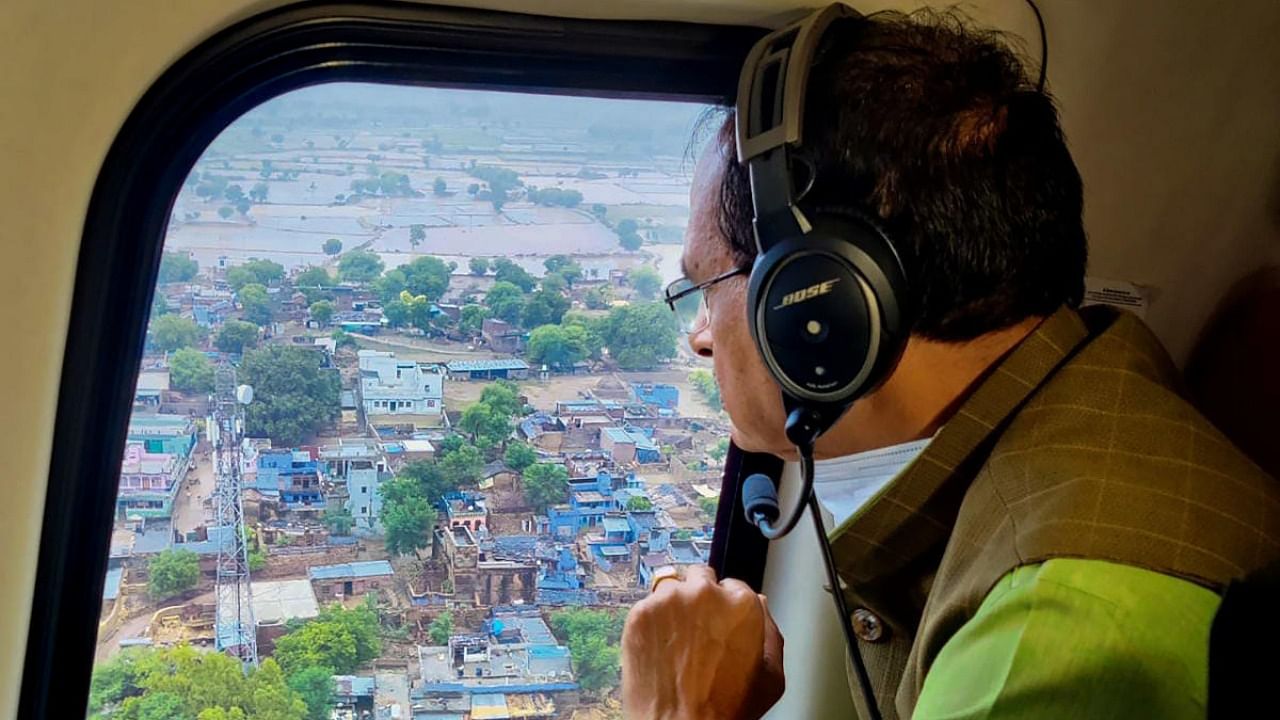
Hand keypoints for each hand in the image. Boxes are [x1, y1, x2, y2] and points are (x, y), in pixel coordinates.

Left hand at [621, 565, 784, 719]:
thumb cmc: (725, 709)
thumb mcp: (772, 676)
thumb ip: (770, 631)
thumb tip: (760, 605)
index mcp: (741, 603)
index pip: (733, 585)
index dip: (726, 607)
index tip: (720, 623)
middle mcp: (704, 593)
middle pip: (700, 578)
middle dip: (699, 597)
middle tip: (696, 629)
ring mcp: (669, 601)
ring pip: (671, 588)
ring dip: (673, 606)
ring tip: (675, 639)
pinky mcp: (640, 613)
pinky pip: (646, 606)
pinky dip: (651, 622)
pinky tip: (659, 648)